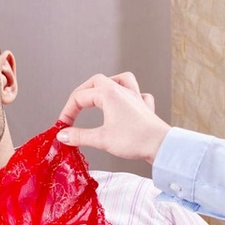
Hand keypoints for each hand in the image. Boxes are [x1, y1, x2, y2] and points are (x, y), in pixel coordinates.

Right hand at [56, 72, 170, 162]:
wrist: (161, 145)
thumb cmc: (134, 140)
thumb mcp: (101, 139)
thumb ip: (79, 136)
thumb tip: (62, 135)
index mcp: (108, 94)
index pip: (79, 97)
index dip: (67, 111)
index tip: (63, 126)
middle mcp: (122, 90)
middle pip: (96, 81)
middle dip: (82, 94)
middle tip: (74, 109)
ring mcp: (135, 96)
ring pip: (120, 79)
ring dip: (107, 84)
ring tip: (99, 94)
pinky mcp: (144, 107)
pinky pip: (138, 93)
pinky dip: (130, 95)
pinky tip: (126, 103)